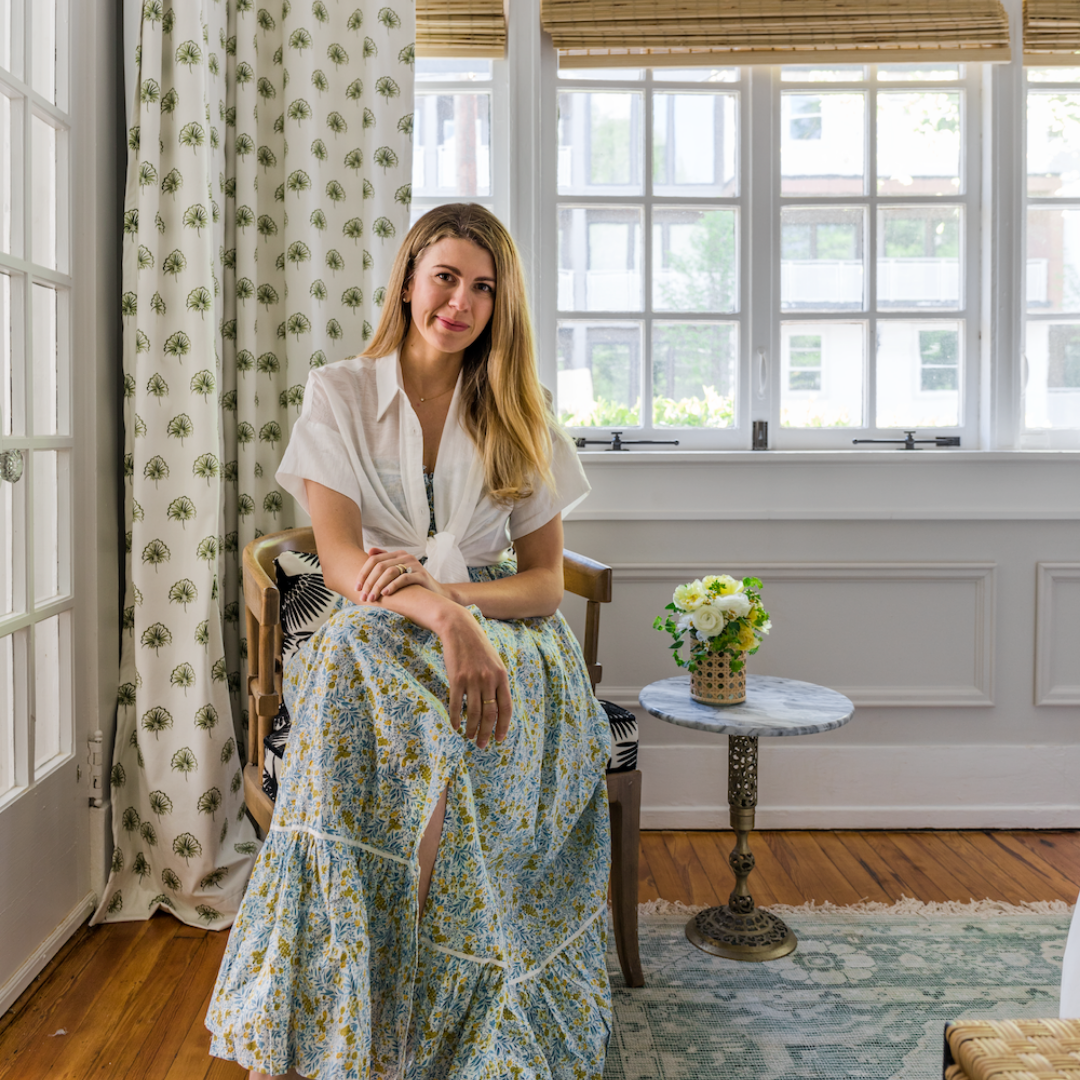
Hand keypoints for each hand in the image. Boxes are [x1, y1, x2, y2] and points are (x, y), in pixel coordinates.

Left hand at [356, 547, 448, 602]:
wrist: (435, 594)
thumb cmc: (413, 585)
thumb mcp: (398, 572)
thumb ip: (385, 561)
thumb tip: (369, 551)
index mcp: (397, 554)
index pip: (374, 560)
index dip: (363, 573)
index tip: (356, 588)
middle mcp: (405, 557)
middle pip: (380, 566)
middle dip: (369, 582)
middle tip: (363, 596)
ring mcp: (414, 565)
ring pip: (390, 572)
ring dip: (378, 586)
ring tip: (372, 598)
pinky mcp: (421, 575)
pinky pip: (403, 578)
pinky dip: (392, 586)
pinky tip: (385, 594)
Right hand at [441, 611, 511, 748]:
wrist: (460, 629)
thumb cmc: (478, 647)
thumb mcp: (495, 662)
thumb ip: (497, 682)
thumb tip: (497, 707)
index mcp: (502, 676)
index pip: (506, 707)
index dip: (503, 725)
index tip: (499, 739)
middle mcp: (489, 680)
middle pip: (490, 714)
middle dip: (487, 732)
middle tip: (482, 745)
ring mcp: (473, 679)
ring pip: (474, 712)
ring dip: (472, 729)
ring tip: (469, 737)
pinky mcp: (456, 679)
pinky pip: (457, 705)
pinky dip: (456, 718)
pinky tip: (455, 726)